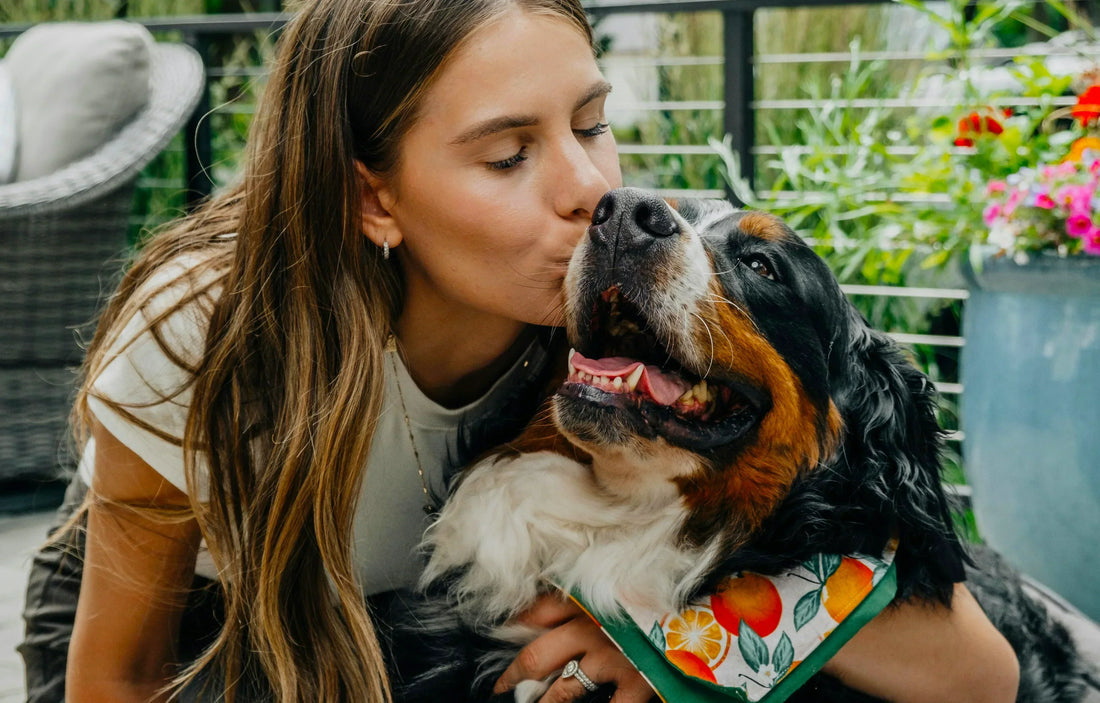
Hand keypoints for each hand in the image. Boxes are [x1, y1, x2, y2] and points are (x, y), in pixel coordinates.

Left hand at [493, 593, 655, 702]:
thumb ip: (590, 588)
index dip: (517, 624)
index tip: (505, 633)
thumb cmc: (666, 591)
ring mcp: (615, 659)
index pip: (539, 610)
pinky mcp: (640, 683)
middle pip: (539, 655)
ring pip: (563, 691)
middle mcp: (595, 628)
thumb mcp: (624, 580)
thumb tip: (548, 601)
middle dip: (515, 675)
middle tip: (501, 687)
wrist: (714, 605)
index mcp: (591, 597)